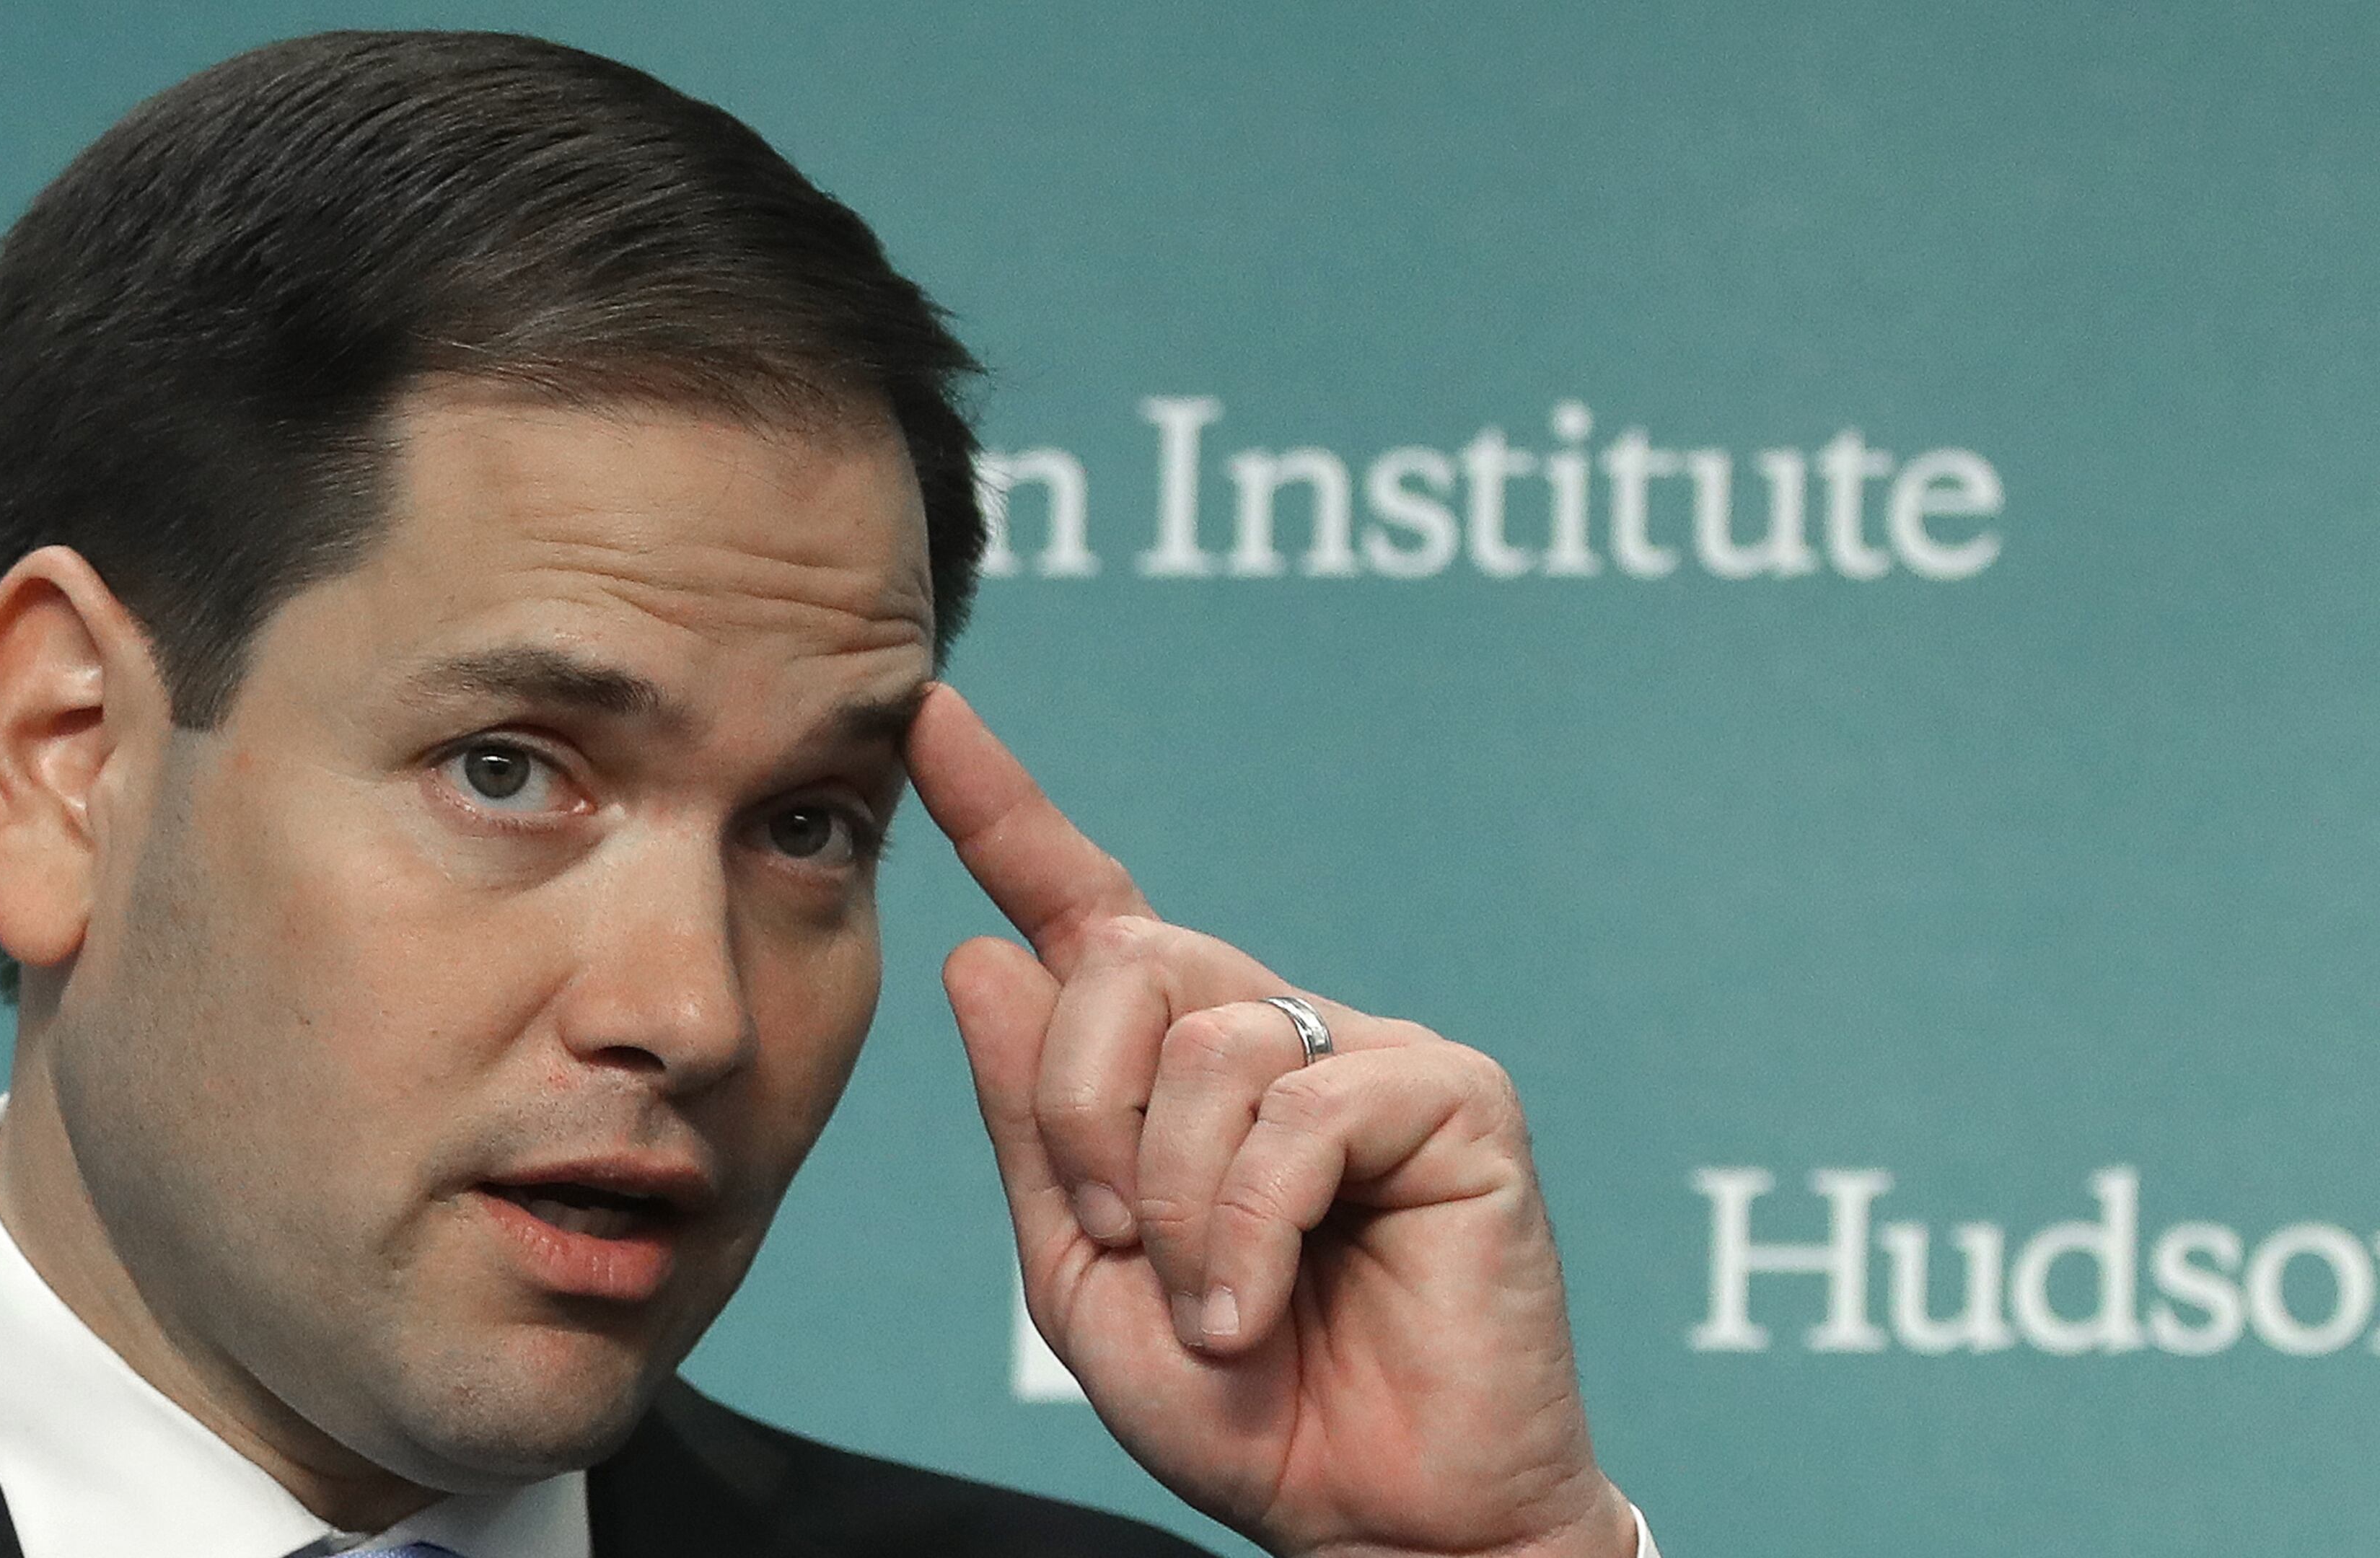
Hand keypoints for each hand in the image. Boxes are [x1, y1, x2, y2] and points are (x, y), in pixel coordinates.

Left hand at [905, 687, 1633, 1557]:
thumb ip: (1034, 1125)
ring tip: (1210, 1309)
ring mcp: (1368, 1052)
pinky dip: (1248, 1225)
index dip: (1004, 808)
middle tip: (1104, 1232)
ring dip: (1170, 1202)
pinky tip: (1256, 1309)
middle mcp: (1275, 1029)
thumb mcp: (1079, 1273)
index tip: (927, 714)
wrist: (1372, 1521)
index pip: (1085, 909)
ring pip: (1208, 1043)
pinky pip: (1301, 1108)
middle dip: (1078, 1103)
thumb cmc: (1239, 1406)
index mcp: (1177, 1066)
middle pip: (1126, 957)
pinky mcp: (1455, 1095)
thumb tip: (983, 952)